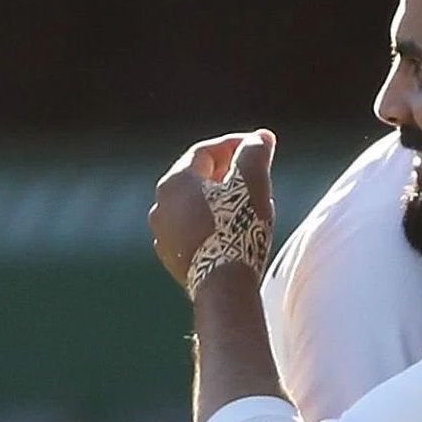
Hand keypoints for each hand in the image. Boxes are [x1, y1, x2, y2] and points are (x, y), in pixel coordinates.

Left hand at [149, 130, 276, 287]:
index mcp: (176, 181)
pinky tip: (228, 230)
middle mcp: (161, 204)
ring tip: (242, 204)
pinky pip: (190, 231)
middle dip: (225, 172)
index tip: (259, 146)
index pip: (206, 151)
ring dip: (215, 200)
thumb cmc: (237, 227)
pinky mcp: (171, 258)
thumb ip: (254, 153)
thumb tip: (260, 137)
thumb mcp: (252, 182)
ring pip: (191, 207)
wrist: (223, 284)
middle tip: (251, 172)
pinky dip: (208, 224)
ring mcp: (163, 234)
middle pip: (195, 178)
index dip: (235, 144)